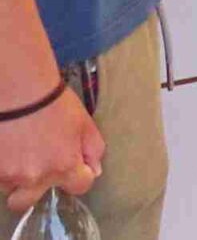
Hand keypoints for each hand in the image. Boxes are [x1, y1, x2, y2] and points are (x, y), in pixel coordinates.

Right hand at [0, 83, 103, 213]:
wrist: (19, 90)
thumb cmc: (54, 103)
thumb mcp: (84, 123)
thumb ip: (93, 149)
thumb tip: (93, 169)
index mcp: (64, 167)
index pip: (80, 187)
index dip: (79, 175)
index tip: (73, 164)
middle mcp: (34, 178)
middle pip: (28, 200)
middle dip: (31, 189)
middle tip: (34, 166)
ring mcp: (7, 175)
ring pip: (8, 185)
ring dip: (14, 173)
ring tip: (18, 146)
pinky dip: (1, 163)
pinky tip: (7, 143)